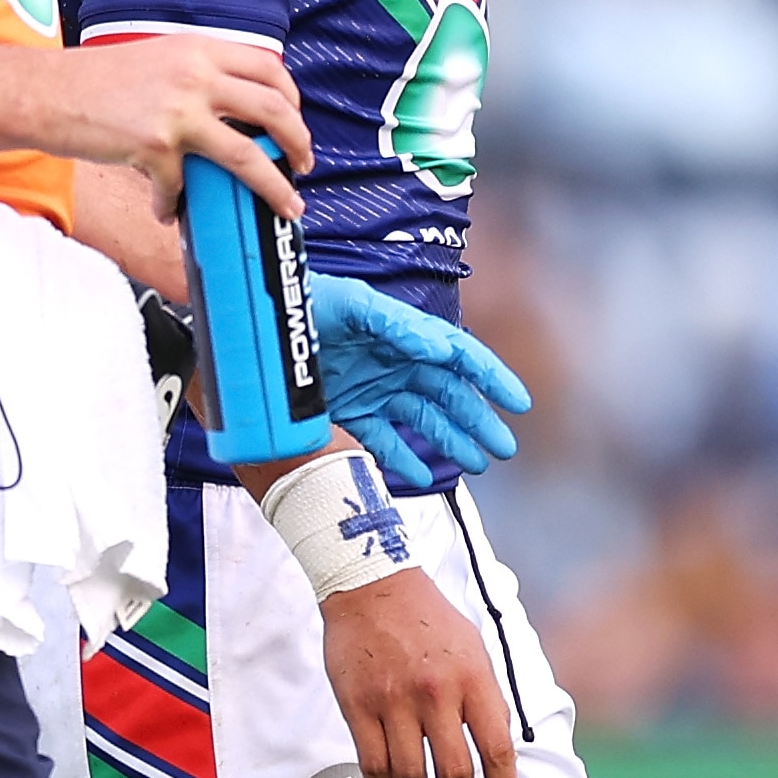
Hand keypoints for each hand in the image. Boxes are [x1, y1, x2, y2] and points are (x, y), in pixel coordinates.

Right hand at [50, 35, 309, 222]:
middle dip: (299, 142)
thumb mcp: (157, 60)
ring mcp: (178, 111)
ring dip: (276, 185)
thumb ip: (196, 75)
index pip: (269, 68)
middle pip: (273, 109)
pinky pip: (181, 186)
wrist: (47, 92)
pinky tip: (168, 211)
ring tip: (288, 204)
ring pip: (248, 154)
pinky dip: (175, 204)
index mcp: (200, 49)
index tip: (295, 121)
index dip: (292, 99)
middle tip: (304, 164)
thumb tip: (230, 112)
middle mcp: (196, 75)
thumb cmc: (94, 80)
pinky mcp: (156, 146)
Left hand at [309, 273, 530, 493]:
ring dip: (451, 441)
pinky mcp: (348, 411)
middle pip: (449, 396)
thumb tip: (439, 349)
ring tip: (477, 464)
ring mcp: (374, 389)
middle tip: (503, 448)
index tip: (519, 403)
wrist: (258, 324)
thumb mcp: (353, 305)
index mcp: (406, 334)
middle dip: (479, 421)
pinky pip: (381, 440)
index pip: (460, 356)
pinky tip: (420, 475)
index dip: (492, 378)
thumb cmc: (310, 303)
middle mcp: (397, 363)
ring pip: (424, 421)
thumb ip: (396, 326)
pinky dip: (400, 458)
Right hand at [316, 569, 517, 777]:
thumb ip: (487, 699)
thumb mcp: (475, 649)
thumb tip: (500, 753)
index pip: (497, 750)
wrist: (373, 585)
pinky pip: (372, 764)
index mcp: (474, 679)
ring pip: (410, 777)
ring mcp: (394, 701)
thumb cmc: (429, 620)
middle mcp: (436, 693)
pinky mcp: (357, 705)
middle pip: (455, 773)